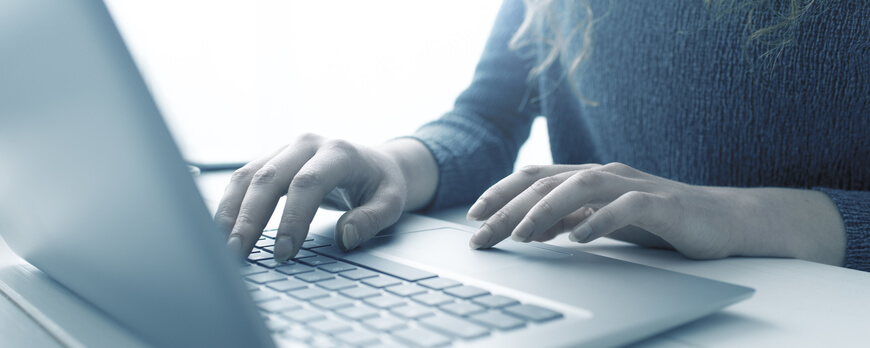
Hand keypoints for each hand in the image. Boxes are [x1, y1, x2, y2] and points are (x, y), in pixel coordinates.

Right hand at [215, 134, 409, 261]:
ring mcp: (287, 150)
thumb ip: (371, 219)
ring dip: (232, 211)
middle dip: (250, 218)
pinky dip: (231, 204)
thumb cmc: (381, 183)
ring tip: (224, 244)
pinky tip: (224, 228)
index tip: (284, 251)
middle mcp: (308, 145)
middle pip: (269, 177)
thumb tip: (346, 236)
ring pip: (249, 175)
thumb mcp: (392, 202)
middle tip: (239, 252)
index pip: (307, 183)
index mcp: (338, 152)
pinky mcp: (273, 160)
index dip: (292, 218)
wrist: (376, 162)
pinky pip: (245, 178)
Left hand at [465, 162, 846, 263]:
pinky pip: (626, 207)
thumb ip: (572, 218)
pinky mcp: (662, 203)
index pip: (535, 177)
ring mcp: (634, 185)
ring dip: (546, 211)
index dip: (501, 192)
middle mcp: (606, 174)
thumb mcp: (606, 220)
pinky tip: (579, 238)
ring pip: (580, 187)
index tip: (473, 217)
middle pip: (548, 182)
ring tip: (521, 235)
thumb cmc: (660, 220)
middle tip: (482, 235)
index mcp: (590, 177)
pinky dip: (599, 221)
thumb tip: (531, 229)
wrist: (725, 220)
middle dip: (509, 208)